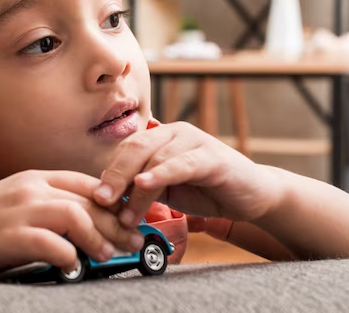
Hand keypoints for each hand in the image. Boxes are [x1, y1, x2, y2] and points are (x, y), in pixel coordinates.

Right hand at [0, 170, 144, 272]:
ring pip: (76, 216)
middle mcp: (32, 189)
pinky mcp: (11, 236)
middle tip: (133, 242)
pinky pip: (52, 244)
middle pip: (89, 200)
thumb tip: (82, 223)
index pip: (88, 183)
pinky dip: (69, 257)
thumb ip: (45, 204)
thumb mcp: (15, 199)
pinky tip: (72, 266)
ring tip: (107, 255)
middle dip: (117, 223)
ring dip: (98, 238)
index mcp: (36, 178)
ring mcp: (21, 210)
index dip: (115, 201)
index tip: (129, 219)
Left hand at [93, 122, 284, 228]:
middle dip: (114, 176)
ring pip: (154, 159)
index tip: (95, 198)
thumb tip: (108, 201)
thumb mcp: (167, 190)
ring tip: (127, 216)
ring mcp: (194, 141)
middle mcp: (175, 132)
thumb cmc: (208, 191)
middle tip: (101, 202)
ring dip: (136, 190)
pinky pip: (180, 164)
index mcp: (161, 136)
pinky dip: (159, 174)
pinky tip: (144, 184)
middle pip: (134, 148)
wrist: (254, 196)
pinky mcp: (212, 157)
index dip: (108, 172)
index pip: (126, 149)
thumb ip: (142, 189)